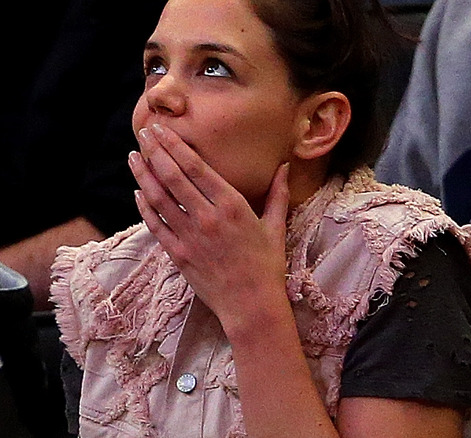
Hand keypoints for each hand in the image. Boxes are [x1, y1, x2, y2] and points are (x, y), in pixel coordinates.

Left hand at [128, 123, 289, 331]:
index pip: (196, 167)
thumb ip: (277, 194)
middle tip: (144, 133)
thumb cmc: (267, 266)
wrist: (251, 304)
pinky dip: (144, 206)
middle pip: (173, 176)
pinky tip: (138, 191)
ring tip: (134, 156)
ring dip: (144, 174)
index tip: (163, 129)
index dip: (175, 145)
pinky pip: (155, 224)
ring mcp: (189, 236)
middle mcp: (208, 217)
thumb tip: (285, 166)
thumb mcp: (275, 227)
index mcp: (233, 206)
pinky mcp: (177, 254)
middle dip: (155, 151)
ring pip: (158, 197)